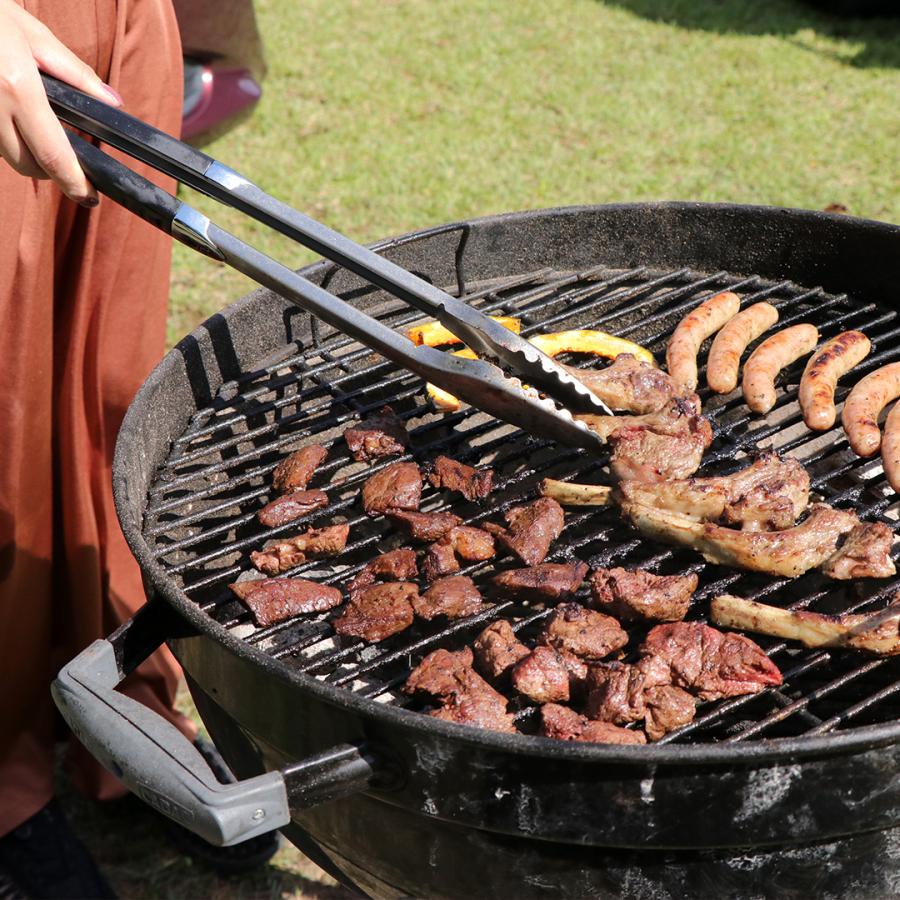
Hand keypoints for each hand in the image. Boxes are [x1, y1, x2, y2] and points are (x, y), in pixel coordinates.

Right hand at [0, 0, 122, 204]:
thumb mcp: (34, 35)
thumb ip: (76, 74)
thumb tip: (113, 103)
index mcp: (17, 88)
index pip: (52, 154)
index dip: (74, 182)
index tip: (90, 197)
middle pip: (28, 166)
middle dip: (50, 169)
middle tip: (66, 157)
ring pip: (7, 156)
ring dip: (26, 153)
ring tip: (35, 126)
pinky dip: (6, 137)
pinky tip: (11, 114)